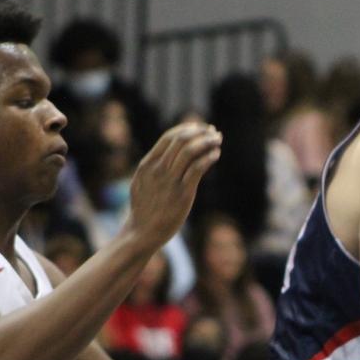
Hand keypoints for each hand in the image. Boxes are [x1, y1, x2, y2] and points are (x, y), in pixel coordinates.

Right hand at [125, 122, 222, 247]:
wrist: (142, 232)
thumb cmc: (144, 209)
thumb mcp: (141, 182)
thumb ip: (153, 167)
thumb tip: (165, 155)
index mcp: (147, 164)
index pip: (169, 137)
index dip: (187, 128)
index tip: (200, 127)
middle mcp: (158, 169)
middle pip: (181, 140)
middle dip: (200, 132)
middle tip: (213, 131)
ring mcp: (170, 181)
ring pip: (190, 151)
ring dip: (207, 141)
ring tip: (217, 140)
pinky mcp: (183, 193)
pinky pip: (197, 168)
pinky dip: (209, 158)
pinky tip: (216, 154)